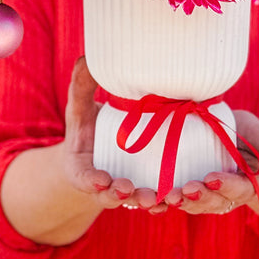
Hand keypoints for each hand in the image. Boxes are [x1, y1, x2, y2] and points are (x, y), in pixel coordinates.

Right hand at [63, 58, 167, 214]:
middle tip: (130, 190)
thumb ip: (82, 87)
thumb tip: (87, 57)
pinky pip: (157, 199)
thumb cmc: (87, 130)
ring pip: (137, 200)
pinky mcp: (147, 189)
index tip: (101, 180)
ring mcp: (127, 190)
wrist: (99, 153)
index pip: (86, 178)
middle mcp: (105, 186)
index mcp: (84, 170)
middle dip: (122, 195)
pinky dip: (166, 201)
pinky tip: (178, 197)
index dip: (92, 182)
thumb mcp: (80, 109)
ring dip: (147, 201)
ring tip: (159, 199)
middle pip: (113, 196)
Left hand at [163, 108, 258, 215]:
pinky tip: (148, 202)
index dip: (227, 186)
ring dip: (178, 203)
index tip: (213, 178)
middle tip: (185, 191)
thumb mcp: (258, 134)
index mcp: (246, 183)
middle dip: (199, 198)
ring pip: (191, 205)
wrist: (220, 131)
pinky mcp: (181, 191)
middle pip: (213, 202)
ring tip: (165, 198)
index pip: (239, 189)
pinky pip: (172, 201)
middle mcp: (223, 195)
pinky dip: (160, 204)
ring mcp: (202, 195)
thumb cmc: (243, 133)